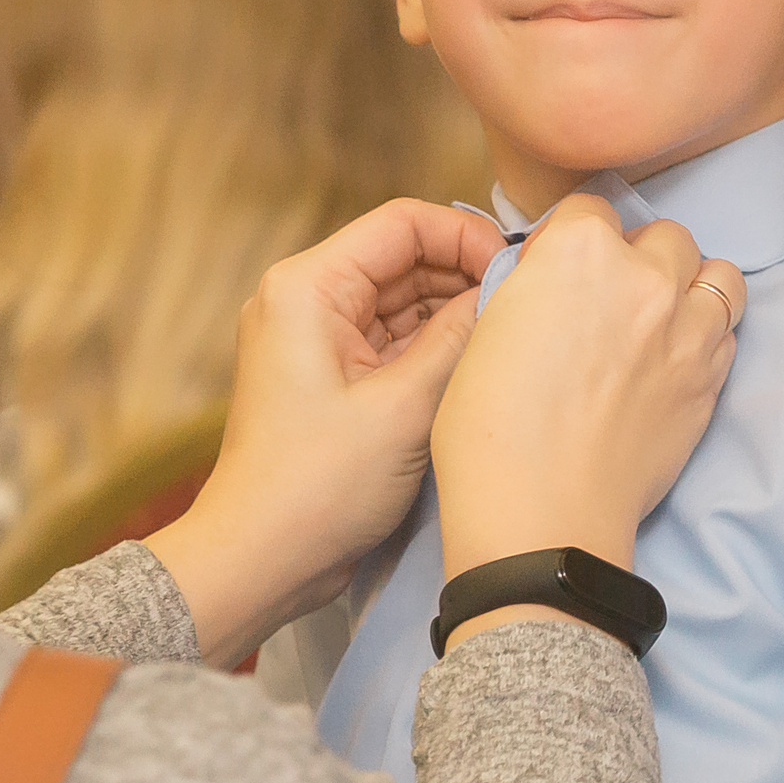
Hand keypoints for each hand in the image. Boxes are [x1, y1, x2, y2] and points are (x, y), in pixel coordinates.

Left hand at [146, 199, 505, 666]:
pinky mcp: (329, 376)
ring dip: (453, 314)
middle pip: (403, 258)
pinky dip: (432, 347)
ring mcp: (315, 339)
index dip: (466, 236)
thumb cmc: (318, 486)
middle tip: (525, 308)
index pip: (402, 224)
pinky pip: (391, 340)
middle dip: (464, 276)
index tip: (516, 270)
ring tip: (508, 337)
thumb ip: (459, 339)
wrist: (259, 558)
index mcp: (308, 286)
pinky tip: (476, 364)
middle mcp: (305, 299)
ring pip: (402, 301)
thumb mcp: (405, 407)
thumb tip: (505, 288)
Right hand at [431, 194, 744, 647]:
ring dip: (690, 287)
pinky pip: (727, 332)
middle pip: (663, 236)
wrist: (542, 510)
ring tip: (660, 319)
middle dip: (638, 258)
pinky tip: (672, 360)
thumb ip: (532, 287)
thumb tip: (551, 281)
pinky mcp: (712, 379)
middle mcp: (645, 276)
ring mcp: (689, 328)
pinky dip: (706, 335)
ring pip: (717, 275)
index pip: (589, 210)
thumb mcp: (485, 330)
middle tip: (608, 300)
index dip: (570, 241)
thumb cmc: (490, 427)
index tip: (555, 274)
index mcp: (579, 251)